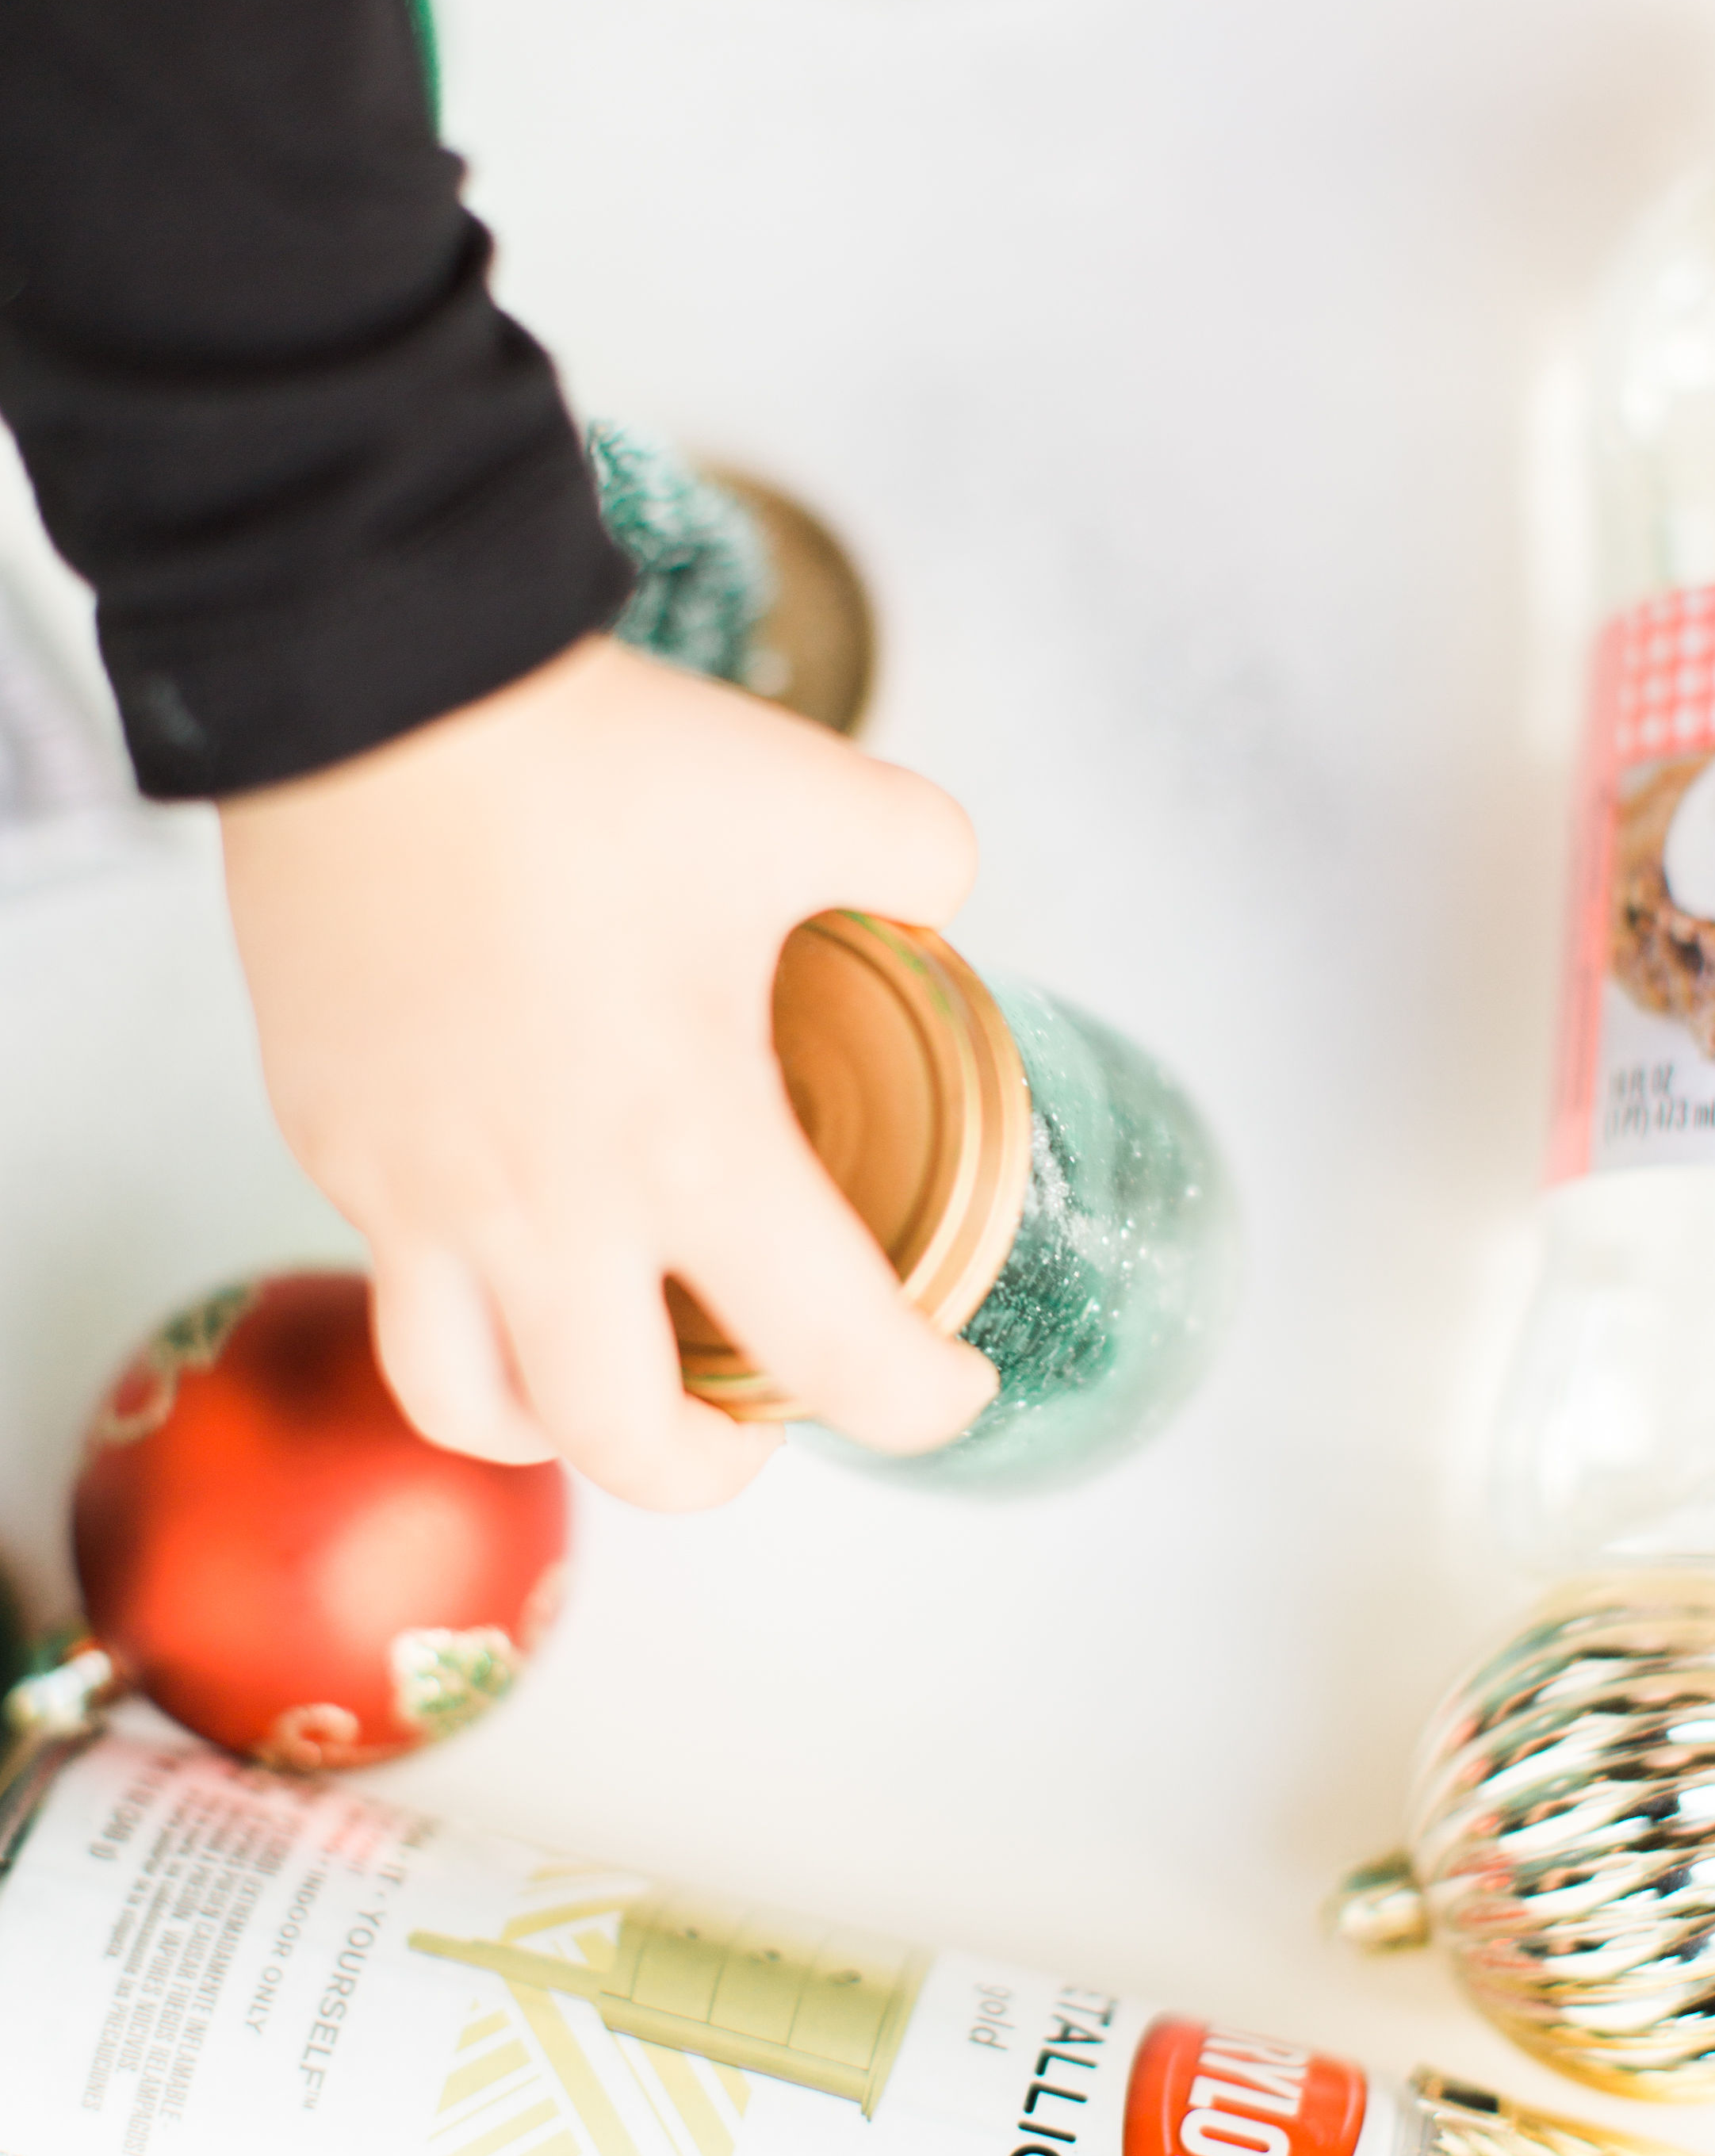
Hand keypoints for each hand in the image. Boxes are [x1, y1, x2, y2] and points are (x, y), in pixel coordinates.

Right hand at [219, 637, 996, 1507]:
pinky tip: (516, 1217)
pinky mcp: (328, 1143)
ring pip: (469, 1407)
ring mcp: (413, 1192)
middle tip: (754, 1414)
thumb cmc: (593, 759)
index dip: (915, 1405)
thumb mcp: (818, 800)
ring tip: (609, 1364)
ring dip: (557, 1423)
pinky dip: (467, 1294)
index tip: (944, 1389)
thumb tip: (935, 897)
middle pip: (622, 1450)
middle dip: (708, 1469)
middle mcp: (542, 1209)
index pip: (832, 1355)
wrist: (378, 686)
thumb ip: (917, 861)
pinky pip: (392, 1275)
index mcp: (691, 1147)